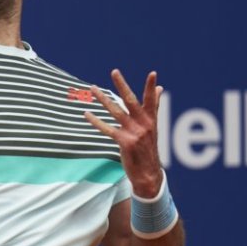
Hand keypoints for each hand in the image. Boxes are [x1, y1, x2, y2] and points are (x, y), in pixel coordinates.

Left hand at [84, 69, 163, 196]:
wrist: (148, 173)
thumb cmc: (148, 147)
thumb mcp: (153, 127)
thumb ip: (154, 106)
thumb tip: (160, 88)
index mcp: (151, 120)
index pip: (152, 100)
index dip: (151, 87)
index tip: (152, 73)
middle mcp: (144, 124)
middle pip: (131, 101)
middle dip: (122, 85)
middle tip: (114, 71)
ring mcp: (134, 133)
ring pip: (116, 111)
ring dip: (103, 99)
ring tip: (93, 88)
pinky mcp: (124, 142)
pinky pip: (107, 129)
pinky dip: (95, 121)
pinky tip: (86, 114)